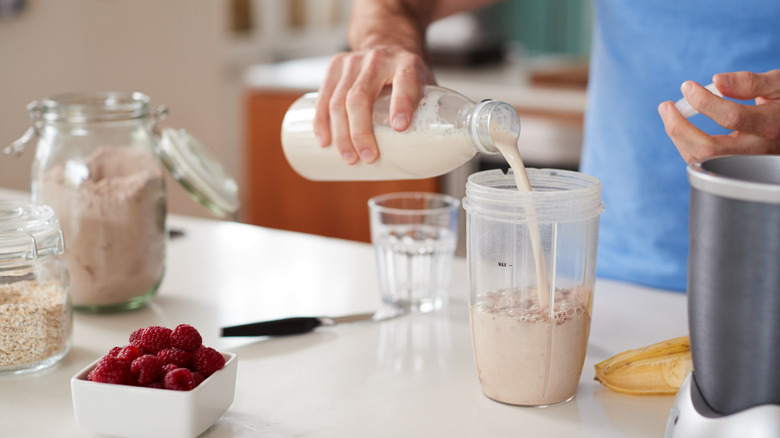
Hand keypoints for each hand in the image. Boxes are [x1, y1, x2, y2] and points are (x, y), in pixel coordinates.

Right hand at [312, 46, 434, 164]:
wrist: (387, 42)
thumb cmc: (407, 74)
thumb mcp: (425, 84)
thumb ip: (427, 111)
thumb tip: (429, 155)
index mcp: (407, 63)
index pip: (404, 81)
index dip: (402, 103)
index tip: (400, 127)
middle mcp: (379, 59)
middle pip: (361, 96)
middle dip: (361, 131)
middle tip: (368, 157)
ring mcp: (353, 61)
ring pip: (339, 100)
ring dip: (341, 134)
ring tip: (349, 158)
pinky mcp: (335, 65)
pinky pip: (323, 96)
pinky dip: (322, 121)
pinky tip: (324, 140)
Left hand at [658, 70, 779, 162]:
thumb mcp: (779, 84)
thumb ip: (750, 83)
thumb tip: (716, 80)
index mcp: (772, 124)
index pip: (732, 117)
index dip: (705, 101)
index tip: (687, 87)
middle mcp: (759, 149)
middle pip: (709, 149)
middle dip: (679, 128)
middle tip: (665, 106)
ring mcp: (745, 163)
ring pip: (702, 160)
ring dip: (679, 137)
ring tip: (669, 113)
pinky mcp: (734, 167)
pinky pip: (704, 162)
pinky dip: (687, 144)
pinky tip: (682, 127)